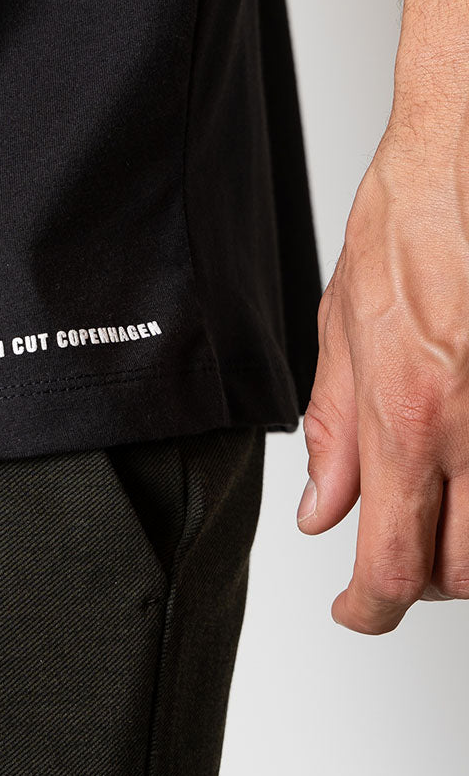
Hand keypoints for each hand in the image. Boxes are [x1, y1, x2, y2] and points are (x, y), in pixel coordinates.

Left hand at [298, 116, 468, 633]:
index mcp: (410, 413)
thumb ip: (335, 432)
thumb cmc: (406, 228)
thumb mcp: (343, 330)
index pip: (393, 562)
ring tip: (429, 509)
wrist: (461, 164)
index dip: (369, 609)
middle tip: (389, 555)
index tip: (355, 611)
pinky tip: (460, 467)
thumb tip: (321, 510)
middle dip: (418, 580)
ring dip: (463, 548)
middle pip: (460, 572)